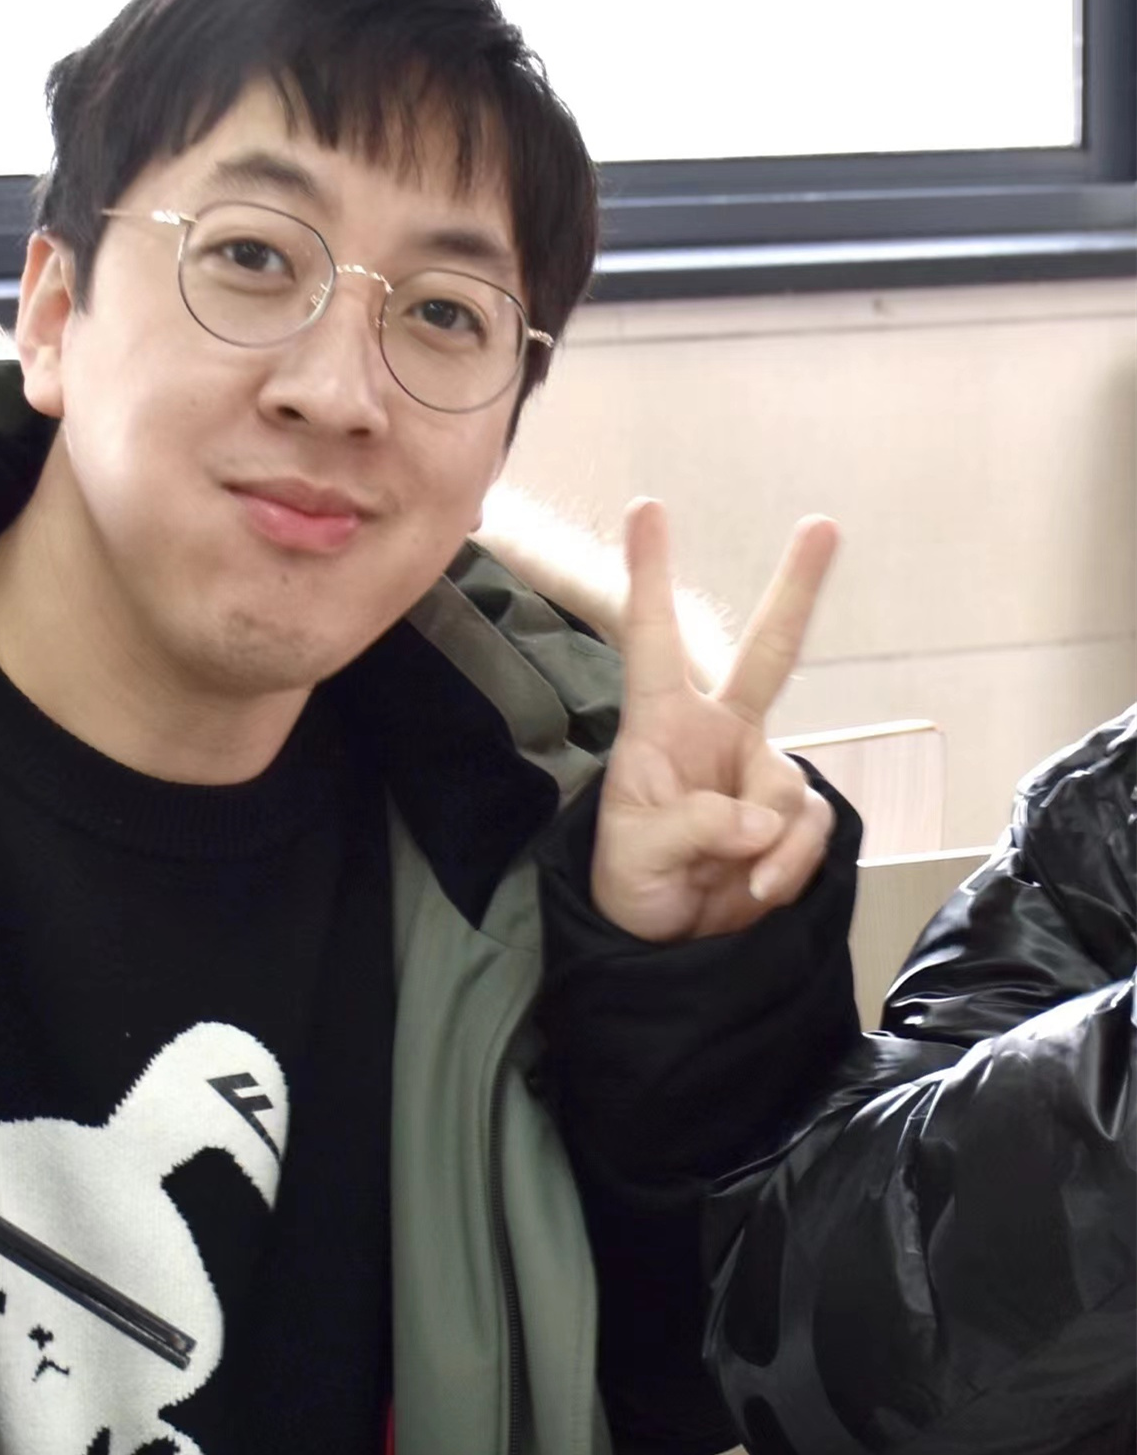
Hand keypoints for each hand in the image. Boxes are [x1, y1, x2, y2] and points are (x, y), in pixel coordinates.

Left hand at [591, 499, 839, 941]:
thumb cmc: (629, 885)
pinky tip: (755, 895)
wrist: (665, 945)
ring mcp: (761, 772)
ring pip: (791, 788)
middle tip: (823, 525)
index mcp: (659, 727)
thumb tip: (762, 818)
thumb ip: (696, 829)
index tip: (647, 509)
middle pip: (769, 652)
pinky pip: (811, 828)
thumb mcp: (638, 857)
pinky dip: (788, 867)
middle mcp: (717, 735)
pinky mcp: (791, 817)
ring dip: (768, 847)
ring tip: (728, 883)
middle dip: (798, 590)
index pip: (652, 641)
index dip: (652, 577)